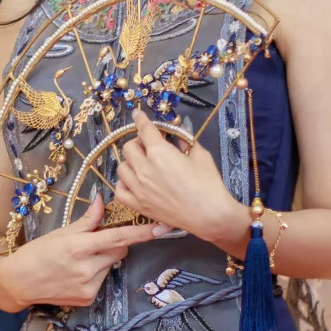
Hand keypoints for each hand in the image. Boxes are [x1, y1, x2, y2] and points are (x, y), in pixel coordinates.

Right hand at [0, 195, 161, 308]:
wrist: (18, 282)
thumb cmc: (37, 252)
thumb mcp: (61, 232)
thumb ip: (87, 219)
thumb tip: (103, 201)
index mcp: (79, 247)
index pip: (118, 238)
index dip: (141, 233)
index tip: (161, 228)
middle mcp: (86, 268)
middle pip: (119, 251)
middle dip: (114, 244)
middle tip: (94, 242)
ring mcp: (89, 286)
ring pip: (111, 266)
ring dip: (103, 260)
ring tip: (80, 260)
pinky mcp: (88, 298)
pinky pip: (103, 280)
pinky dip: (96, 274)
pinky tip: (76, 274)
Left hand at [113, 109, 243, 250]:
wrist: (210, 216)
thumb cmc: (209, 184)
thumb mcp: (200, 154)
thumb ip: (184, 140)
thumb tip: (177, 131)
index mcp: (159, 152)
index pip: (144, 129)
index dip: (141, 119)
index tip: (138, 115)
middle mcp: (144, 169)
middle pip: (129, 147)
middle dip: (138, 142)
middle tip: (150, 144)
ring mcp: (139, 188)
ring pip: (121, 167)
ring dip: (130, 161)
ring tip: (142, 163)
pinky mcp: (139, 205)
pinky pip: (119, 191)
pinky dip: (123, 183)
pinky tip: (133, 181)